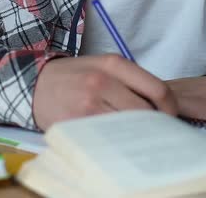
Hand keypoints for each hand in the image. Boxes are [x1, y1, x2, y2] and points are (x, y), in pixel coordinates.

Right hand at [33, 54, 177, 129]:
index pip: (158, 89)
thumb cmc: (74, 75)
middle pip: (145, 112)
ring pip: (129, 127)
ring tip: (133, 133)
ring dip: (135, 133)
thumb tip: (161, 103)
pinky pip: (108, 137)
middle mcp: (102, 82)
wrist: (35, 84)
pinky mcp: (77, 124)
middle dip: (153, 123)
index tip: (170, 115)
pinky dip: (116, 140)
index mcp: (113, 64)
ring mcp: (88, 105)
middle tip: (153, 129)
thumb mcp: (102, 64)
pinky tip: (114, 138)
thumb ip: (130, 78)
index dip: (170, 107)